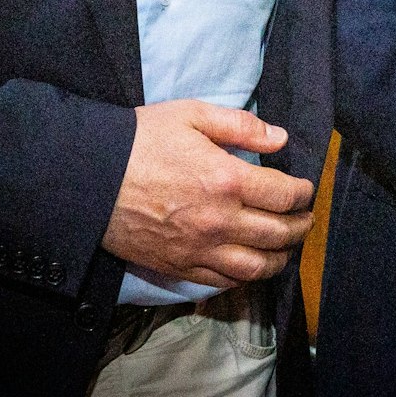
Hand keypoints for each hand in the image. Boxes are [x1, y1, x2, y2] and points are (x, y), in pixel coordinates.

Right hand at [101, 100, 314, 287]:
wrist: (90, 178)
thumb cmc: (141, 140)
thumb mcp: (191, 114)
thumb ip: (240, 125)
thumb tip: (280, 138)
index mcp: (227, 180)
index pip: (284, 195)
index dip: (303, 193)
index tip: (305, 189)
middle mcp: (220, 221)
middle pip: (277, 234)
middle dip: (299, 226)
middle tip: (305, 219)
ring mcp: (199, 250)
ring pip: (255, 267)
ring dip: (279, 258)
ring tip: (286, 248)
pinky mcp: (178, 267)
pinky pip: (223, 282)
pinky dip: (245, 277)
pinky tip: (250, 266)